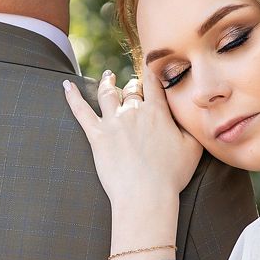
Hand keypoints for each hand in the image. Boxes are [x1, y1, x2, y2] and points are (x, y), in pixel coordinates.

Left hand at [63, 70, 202, 209]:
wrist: (146, 195)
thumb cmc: (172, 175)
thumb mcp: (193, 147)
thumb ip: (189, 125)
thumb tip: (187, 112)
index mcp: (157, 112)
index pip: (153, 82)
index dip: (153, 71)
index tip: (153, 65)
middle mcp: (133, 111)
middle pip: (131, 89)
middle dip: (134, 85)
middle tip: (134, 86)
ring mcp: (113, 122)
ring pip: (107, 94)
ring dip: (107, 83)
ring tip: (108, 77)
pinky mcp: (97, 136)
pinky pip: (81, 111)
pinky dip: (73, 97)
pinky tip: (67, 86)